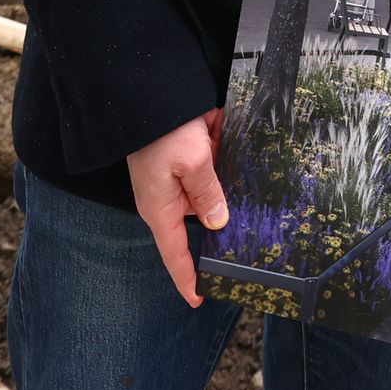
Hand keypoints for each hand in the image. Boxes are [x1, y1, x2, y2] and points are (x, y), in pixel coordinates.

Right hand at [127, 109, 230, 308]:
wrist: (147, 90)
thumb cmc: (162, 131)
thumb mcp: (193, 163)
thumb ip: (208, 195)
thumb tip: (218, 222)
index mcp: (161, 209)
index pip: (174, 255)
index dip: (186, 279)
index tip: (198, 299)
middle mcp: (167, 199)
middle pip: (201, 220)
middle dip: (222, 213)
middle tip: (243, 212)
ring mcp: (175, 180)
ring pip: (210, 191)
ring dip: (221, 175)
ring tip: (223, 158)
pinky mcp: (184, 161)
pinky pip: (210, 168)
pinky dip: (219, 155)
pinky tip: (221, 139)